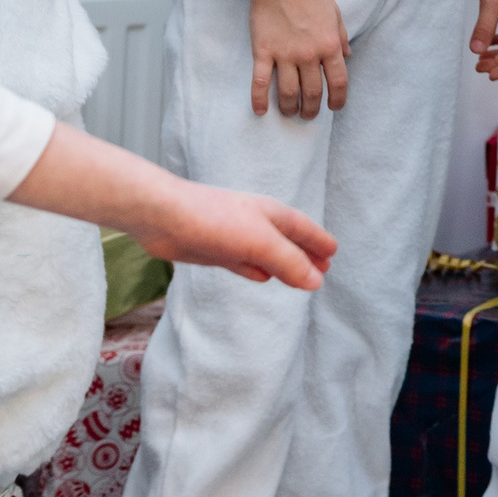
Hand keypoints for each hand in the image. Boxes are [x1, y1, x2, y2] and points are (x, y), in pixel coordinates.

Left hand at [129, 182, 337, 289]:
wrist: (163, 217)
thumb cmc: (215, 221)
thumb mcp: (260, 243)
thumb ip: (289, 261)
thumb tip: (318, 281)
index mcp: (273, 215)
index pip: (305, 230)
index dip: (319, 242)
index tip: (333, 254)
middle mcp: (257, 223)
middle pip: (289, 242)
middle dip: (306, 255)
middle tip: (324, 269)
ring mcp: (236, 237)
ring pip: (268, 254)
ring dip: (284, 265)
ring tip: (298, 276)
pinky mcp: (216, 250)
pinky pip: (245, 263)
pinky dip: (257, 270)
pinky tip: (261, 277)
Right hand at [249, 0, 347, 118]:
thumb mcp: (335, 13)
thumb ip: (340, 37)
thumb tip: (348, 56)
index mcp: (329, 45)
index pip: (338, 82)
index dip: (338, 99)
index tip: (334, 108)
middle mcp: (309, 54)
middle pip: (312, 92)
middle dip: (311, 109)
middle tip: (308, 115)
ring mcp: (284, 54)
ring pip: (288, 92)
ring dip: (290, 108)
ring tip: (290, 113)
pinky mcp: (263, 51)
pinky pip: (260, 82)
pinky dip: (259, 100)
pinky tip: (260, 112)